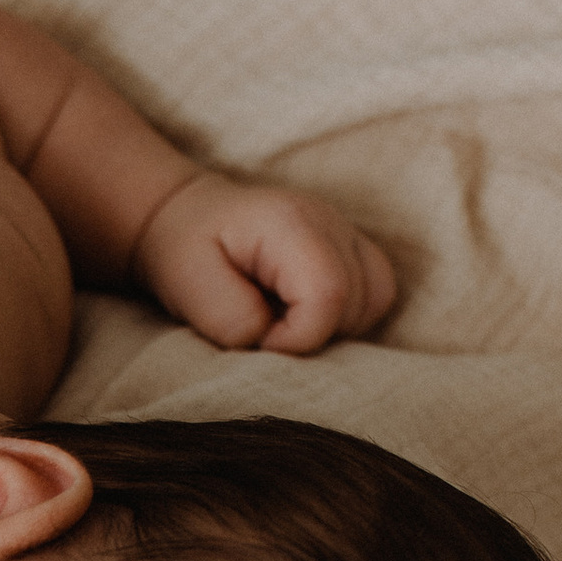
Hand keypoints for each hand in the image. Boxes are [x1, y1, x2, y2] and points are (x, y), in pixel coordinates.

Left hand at [131, 168, 396, 356]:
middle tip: (265, 331)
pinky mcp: (352, 248)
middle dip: (313, 335)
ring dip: (333, 328)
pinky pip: (376, 294)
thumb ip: (231, 318)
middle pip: (357, 302)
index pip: (329, 294)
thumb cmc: (185, 250)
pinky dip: (347, 317)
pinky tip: (304, 315)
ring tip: (283, 321)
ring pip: (374, 300)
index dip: (300, 338)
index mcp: (290, 224)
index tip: (261, 343)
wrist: (188, 217)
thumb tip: (271, 338)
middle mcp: (330, 221)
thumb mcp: (188, 285)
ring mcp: (346, 232)